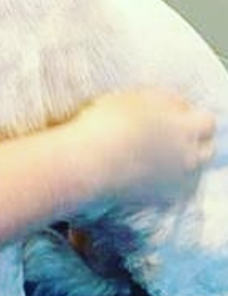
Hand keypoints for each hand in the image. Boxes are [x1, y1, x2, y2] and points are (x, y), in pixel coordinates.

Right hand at [72, 90, 215, 205]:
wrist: (89, 162)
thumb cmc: (106, 123)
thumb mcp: (134, 97)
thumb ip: (164, 99)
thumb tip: (180, 104)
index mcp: (183, 128)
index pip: (207, 120)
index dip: (190, 115)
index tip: (172, 113)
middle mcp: (189, 156)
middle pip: (207, 148)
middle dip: (193, 140)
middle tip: (167, 134)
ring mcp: (179, 180)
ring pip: (194, 169)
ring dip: (183, 160)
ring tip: (156, 153)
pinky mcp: (166, 197)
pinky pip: (178, 186)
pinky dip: (170, 179)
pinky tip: (149, 171)